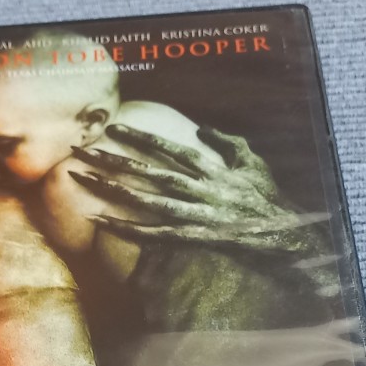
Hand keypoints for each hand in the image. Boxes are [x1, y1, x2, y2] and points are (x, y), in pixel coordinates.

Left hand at [69, 123, 329, 256]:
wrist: (283, 237)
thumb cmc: (267, 197)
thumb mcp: (252, 161)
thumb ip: (226, 142)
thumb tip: (200, 128)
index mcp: (211, 169)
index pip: (168, 147)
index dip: (139, 136)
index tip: (112, 126)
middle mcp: (199, 190)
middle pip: (147, 171)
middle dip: (113, 159)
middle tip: (81, 149)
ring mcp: (194, 215)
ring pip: (144, 200)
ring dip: (111, 189)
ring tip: (83, 178)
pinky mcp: (192, 239)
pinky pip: (152, 235)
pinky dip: (125, 228)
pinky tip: (100, 220)